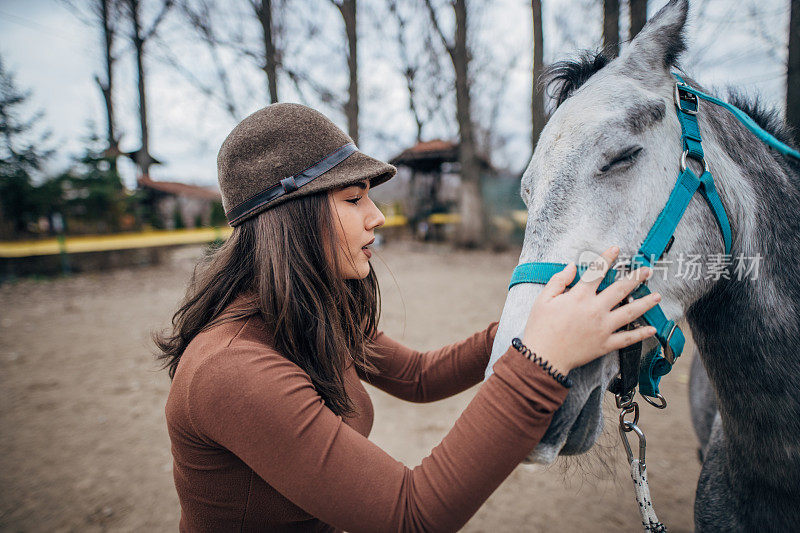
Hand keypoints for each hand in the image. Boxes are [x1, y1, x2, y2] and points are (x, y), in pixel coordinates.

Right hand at [520, 246, 659, 374]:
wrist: (543, 358)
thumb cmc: (540, 328)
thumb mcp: (543, 300)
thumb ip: (558, 281)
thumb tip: (572, 267)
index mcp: (579, 297)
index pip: (596, 272)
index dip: (607, 258)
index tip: (616, 249)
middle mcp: (595, 310)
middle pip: (620, 289)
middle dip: (635, 278)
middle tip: (647, 271)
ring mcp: (603, 328)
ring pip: (630, 312)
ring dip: (645, 303)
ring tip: (657, 296)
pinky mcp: (605, 344)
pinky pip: (627, 338)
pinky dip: (641, 334)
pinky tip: (652, 329)